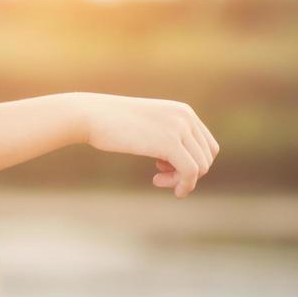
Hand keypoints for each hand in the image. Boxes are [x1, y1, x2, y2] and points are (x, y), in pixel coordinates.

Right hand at [77, 93, 219, 198]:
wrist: (90, 115)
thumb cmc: (111, 123)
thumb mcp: (147, 126)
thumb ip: (166, 137)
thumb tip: (179, 164)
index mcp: (183, 111)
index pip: (206, 145)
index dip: (191, 163)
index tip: (164, 167)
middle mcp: (186, 117)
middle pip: (207, 157)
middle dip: (187, 173)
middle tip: (160, 176)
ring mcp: (179, 128)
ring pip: (201, 167)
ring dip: (181, 180)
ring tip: (158, 180)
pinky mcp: (169, 143)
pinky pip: (190, 172)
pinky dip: (182, 185)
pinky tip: (157, 182)